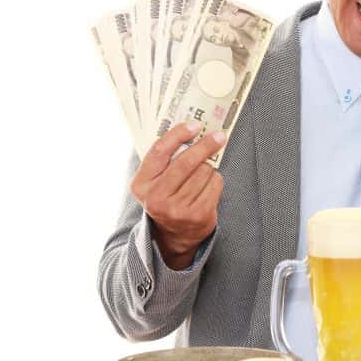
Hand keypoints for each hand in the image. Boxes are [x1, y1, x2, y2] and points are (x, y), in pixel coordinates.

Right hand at [130, 122, 225, 268]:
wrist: (173, 235)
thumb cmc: (166, 197)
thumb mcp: (155, 181)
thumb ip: (165, 159)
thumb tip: (191, 130)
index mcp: (142, 184)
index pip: (159, 151)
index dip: (178, 134)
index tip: (194, 125)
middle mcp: (156, 198)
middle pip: (185, 162)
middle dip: (205, 145)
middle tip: (218, 136)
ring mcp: (177, 209)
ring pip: (204, 172)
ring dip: (209, 167)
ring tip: (203, 172)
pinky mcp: (198, 216)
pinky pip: (215, 185)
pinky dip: (215, 180)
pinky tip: (207, 186)